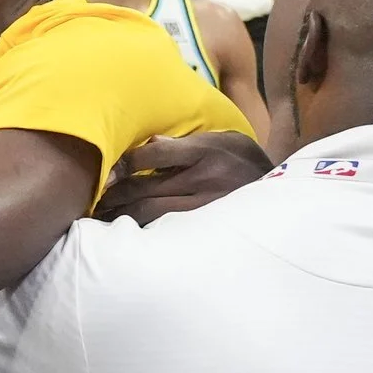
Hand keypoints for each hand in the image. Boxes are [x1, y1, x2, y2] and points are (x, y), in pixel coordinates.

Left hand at [93, 131, 271, 224]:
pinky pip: (165, 231)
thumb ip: (184, 141)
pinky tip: (125, 233)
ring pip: (149, 214)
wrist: (281, 194)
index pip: (151, 155)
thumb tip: (147, 143)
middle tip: (90, 200)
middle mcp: (203, 179)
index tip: (104, 171)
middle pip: (143, 189)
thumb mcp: (221, 139)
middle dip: (112, 196)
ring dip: (120, 217)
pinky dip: (142, 232)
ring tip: (99, 218)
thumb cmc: (243, 161)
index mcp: (204, 151)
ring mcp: (204, 206)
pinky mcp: (206, 227)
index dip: (122, 164)